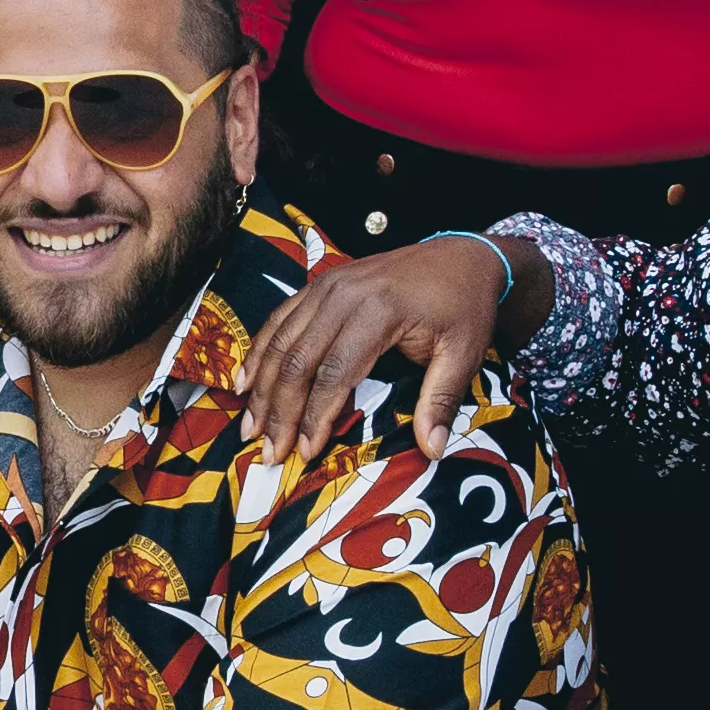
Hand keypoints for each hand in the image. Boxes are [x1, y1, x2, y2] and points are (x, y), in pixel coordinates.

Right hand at [245, 228, 516, 461]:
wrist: (463, 255)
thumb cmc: (464, 305)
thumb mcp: (464, 353)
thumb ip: (441, 400)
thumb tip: (432, 449)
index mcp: (379, 311)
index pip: (333, 374)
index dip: (315, 418)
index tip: (306, 454)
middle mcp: (344, 295)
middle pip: (296, 361)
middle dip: (278, 412)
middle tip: (268, 452)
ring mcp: (327, 286)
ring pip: (280, 341)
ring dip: (260, 389)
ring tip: (250, 429)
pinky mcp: (320, 284)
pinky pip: (279, 320)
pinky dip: (258, 353)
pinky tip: (245, 384)